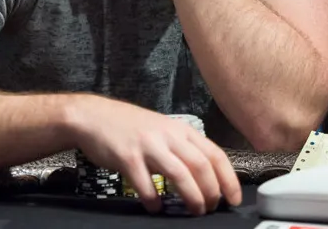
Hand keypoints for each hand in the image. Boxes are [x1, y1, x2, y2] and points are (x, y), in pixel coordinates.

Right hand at [67, 95, 242, 215]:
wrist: (93, 116)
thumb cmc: (129, 126)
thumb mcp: (162, 130)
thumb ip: (182, 148)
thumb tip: (205, 176)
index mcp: (180, 130)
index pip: (214, 154)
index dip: (228, 178)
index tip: (234, 198)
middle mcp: (168, 136)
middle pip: (201, 165)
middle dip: (211, 191)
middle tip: (211, 208)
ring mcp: (148, 145)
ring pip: (180, 174)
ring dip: (191, 197)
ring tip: (194, 211)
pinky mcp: (128, 157)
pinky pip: (146, 184)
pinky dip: (154, 200)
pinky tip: (155, 207)